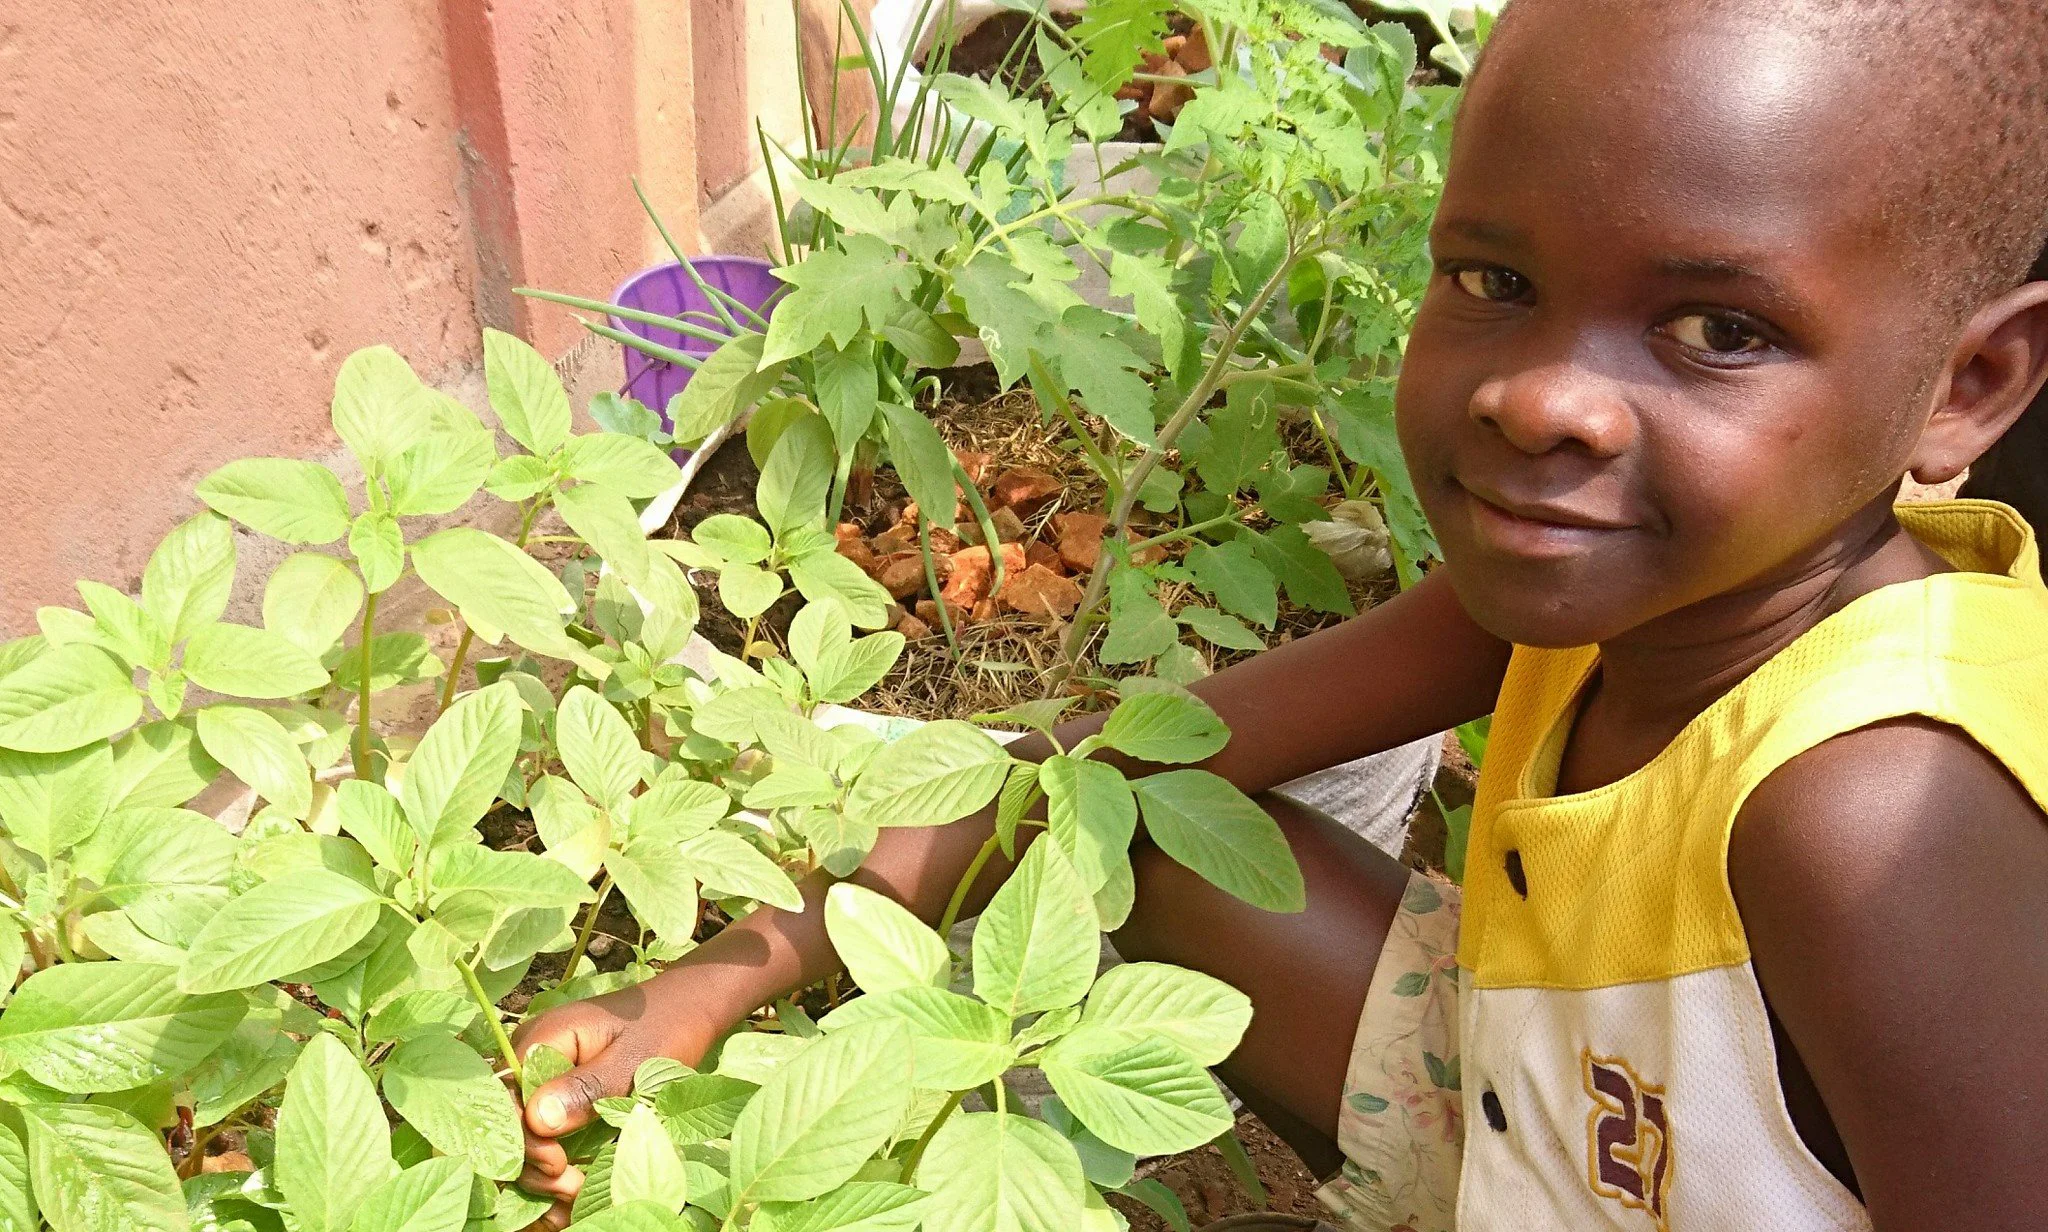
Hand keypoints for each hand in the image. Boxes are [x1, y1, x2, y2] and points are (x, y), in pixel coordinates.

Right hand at [511, 979, 713, 1229]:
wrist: (690, 1007)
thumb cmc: (666, 1025)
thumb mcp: (635, 1058)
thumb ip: (587, 1088)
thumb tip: (537, 1120)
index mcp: (543, 1039)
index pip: (507, 1098)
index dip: (524, 1139)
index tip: (559, 1165)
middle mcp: (532, 1059)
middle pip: (510, 1122)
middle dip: (535, 1163)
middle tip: (572, 1189)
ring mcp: (544, 1079)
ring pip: (524, 1135)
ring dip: (543, 1172)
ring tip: (576, 1195)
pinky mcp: (561, 1097)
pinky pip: (545, 1133)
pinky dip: (556, 1166)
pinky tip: (574, 1194)